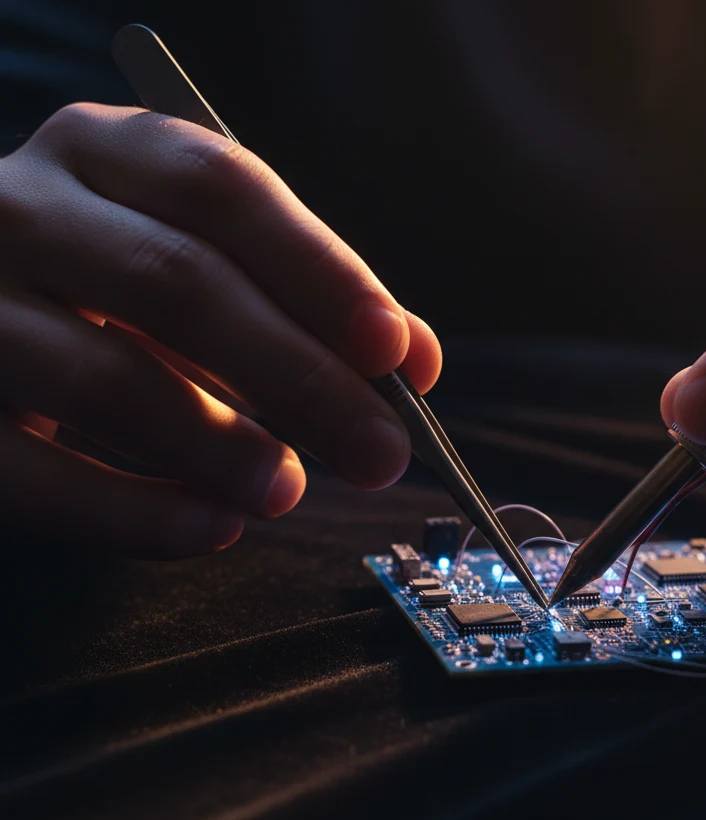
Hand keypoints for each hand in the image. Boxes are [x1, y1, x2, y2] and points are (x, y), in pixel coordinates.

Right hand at [0, 103, 440, 557]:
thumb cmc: (111, 289)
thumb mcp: (200, 266)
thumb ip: (303, 302)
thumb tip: (414, 363)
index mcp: (103, 153)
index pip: (223, 189)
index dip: (319, 270)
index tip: (394, 352)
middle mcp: (21, 209)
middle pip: (177, 282)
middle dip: (299, 377)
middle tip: (382, 454)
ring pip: (107, 377)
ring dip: (221, 444)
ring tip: (291, 492)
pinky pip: (38, 472)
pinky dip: (134, 512)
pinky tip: (213, 528)